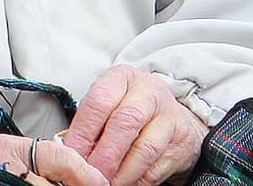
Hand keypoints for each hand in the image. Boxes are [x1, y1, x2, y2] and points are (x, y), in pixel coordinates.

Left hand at [62, 66, 207, 185]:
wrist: (174, 118)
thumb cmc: (131, 110)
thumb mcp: (109, 105)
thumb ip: (91, 124)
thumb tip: (70, 150)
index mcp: (122, 77)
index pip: (100, 100)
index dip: (83, 131)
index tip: (72, 154)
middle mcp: (148, 91)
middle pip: (125, 122)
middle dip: (104, 154)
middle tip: (90, 174)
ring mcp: (169, 116)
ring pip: (144, 149)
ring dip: (122, 172)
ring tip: (106, 183)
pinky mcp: (182, 141)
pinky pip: (157, 167)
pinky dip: (137, 180)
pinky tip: (124, 183)